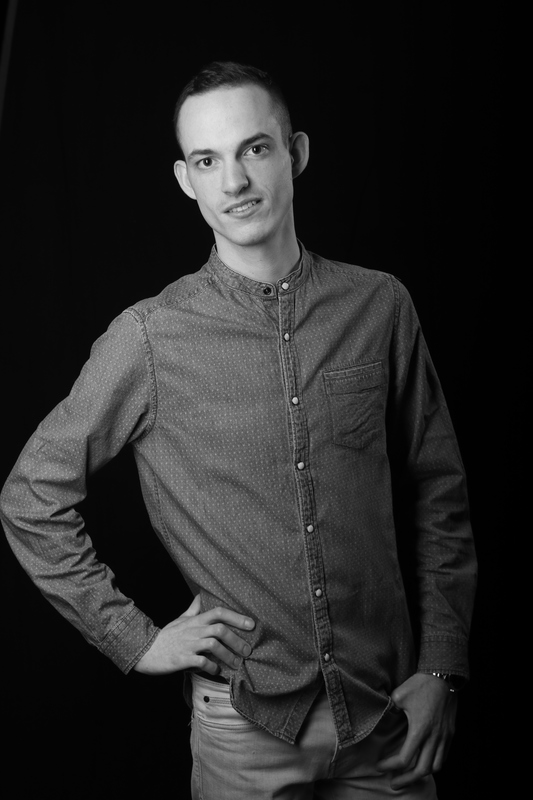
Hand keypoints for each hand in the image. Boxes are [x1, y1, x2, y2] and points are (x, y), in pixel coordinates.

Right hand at [133, 594, 254, 675]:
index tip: (251, 624)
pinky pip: (201, 662)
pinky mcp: (182, 659)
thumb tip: (201, 595)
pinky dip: (212, 667)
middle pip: (220, 629)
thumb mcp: (181, 619)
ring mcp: (188, 644)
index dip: (237, 617)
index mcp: (195, 620)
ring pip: (213, 645)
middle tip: (247, 651)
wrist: (146, 650)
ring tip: (236, 664)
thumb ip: (193, 608)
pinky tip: (217, 671)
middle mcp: (193, 630)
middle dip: (236, 640)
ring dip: (228, 655)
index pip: (218, 612)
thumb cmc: (166, 635)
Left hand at [376, 672, 457, 789]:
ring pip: (436, 766)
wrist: (443, 676)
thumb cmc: (420, 684)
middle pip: (422, 770)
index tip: (380, 766)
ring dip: (421, 774)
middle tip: (393, 783)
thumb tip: (382, 716)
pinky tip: (424, 761)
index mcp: (419, 730)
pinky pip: (444, 756)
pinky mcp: (450, 733)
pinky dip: (434, 763)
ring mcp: (444, 736)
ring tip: (409, 775)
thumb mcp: (399, 695)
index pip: (404, 758)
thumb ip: (389, 709)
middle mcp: (434, 737)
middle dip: (406, 780)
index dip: (390, 765)